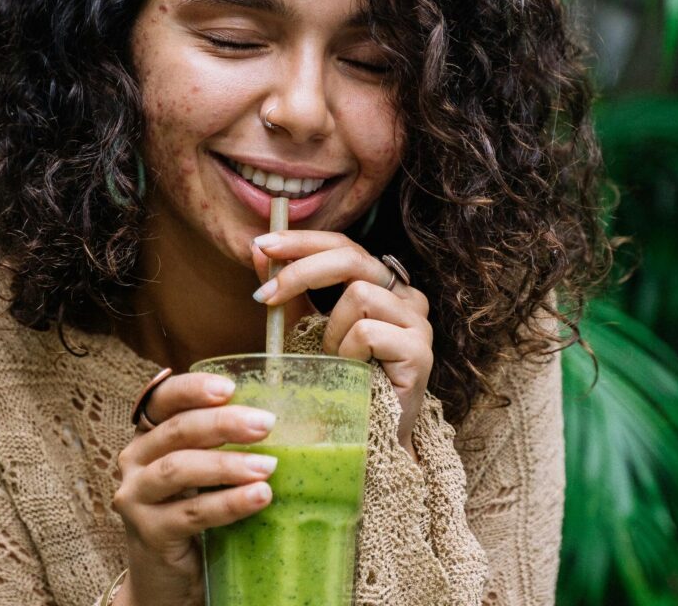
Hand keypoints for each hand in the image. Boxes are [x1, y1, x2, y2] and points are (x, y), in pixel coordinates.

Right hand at [112, 373, 277, 605]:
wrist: (168, 582)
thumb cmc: (194, 517)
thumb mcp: (205, 476)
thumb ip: (226, 447)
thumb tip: (293, 424)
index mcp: (149, 437)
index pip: (163, 399)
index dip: (193, 388)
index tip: (230, 387)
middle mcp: (134, 461)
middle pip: (176, 430)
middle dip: (223, 423)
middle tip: (265, 424)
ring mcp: (136, 497)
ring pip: (179, 469)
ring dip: (227, 465)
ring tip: (268, 467)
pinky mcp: (148, 533)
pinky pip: (191, 513)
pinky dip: (227, 503)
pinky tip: (258, 497)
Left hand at [252, 231, 432, 458]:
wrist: (365, 436)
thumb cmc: (337, 379)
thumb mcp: (303, 326)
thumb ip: (287, 289)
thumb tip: (257, 249)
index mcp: (381, 284)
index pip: (343, 245)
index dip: (303, 241)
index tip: (262, 245)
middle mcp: (406, 296)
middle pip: (352, 257)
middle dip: (301, 271)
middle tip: (265, 297)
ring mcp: (418, 322)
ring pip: (359, 294)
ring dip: (331, 330)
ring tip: (334, 360)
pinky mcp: (420, 351)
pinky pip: (367, 332)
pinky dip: (347, 352)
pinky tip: (351, 372)